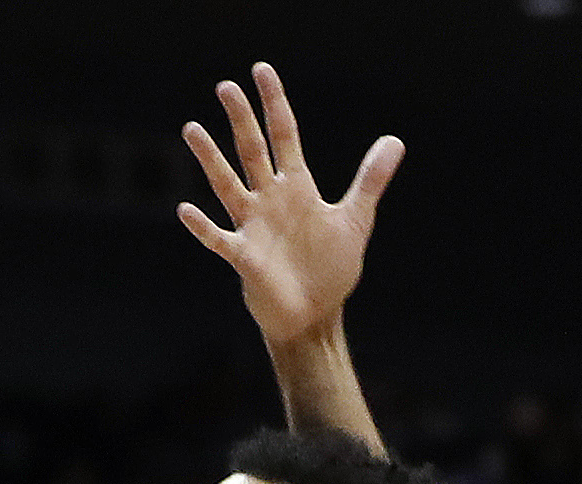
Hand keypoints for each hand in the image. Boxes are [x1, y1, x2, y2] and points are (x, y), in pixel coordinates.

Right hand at [178, 63, 402, 346]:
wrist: (316, 315)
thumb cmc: (330, 270)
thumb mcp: (355, 221)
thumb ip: (370, 180)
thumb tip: (395, 141)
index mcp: (296, 187)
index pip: (283, 135)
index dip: (274, 103)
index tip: (261, 70)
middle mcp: (270, 200)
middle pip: (252, 150)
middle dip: (241, 119)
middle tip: (225, 86)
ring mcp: (253, 226)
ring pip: (227, 185)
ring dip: (210, 159)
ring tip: (192, 128)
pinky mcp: (244, 258)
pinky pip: (218, 239)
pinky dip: (203, 227)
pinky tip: (186, 210)